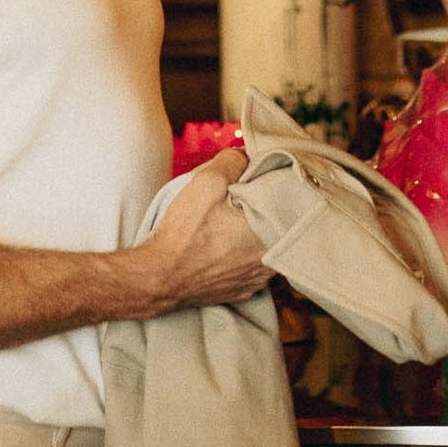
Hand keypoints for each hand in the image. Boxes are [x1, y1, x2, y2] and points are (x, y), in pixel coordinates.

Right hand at [129, 149, 267, 317]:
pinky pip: (251, 267)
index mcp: (269, 234)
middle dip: (265, 211)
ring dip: (256, 235)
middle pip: (279, 227)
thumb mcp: (206, 183)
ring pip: (267, 249)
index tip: (260, 181)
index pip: (288, 204)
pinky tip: (227, 246)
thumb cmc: (183, 234)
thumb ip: (232, 162)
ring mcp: (256, 280)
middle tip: (245, 200)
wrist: (159, 277)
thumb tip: (246, 155)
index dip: (275, 188)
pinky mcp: (242, 291)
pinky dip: (244, 255)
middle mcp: (269, 262)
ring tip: (234, 223)